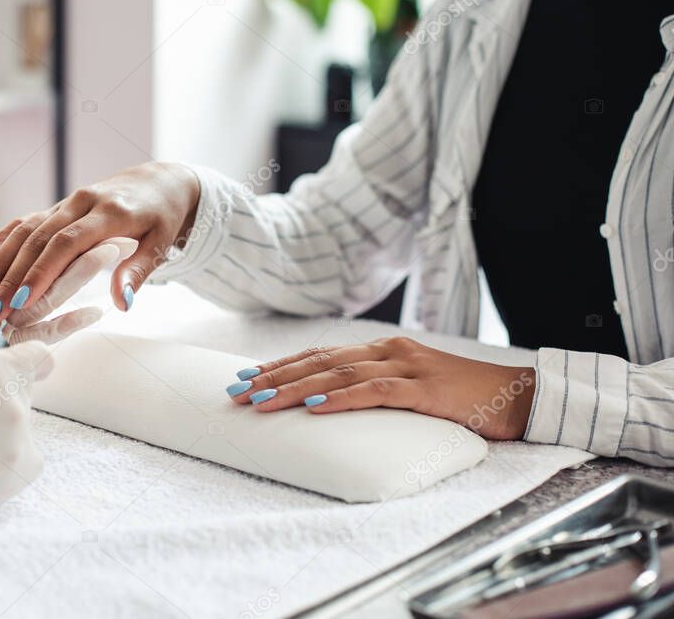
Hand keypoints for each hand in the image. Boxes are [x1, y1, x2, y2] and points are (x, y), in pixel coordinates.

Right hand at [0, 162, 199, 323]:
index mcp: (109, 212)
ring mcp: (67, 202)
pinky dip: (1, 241)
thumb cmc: (163, 218)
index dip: (44, 271)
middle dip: (13, 273)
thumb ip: (138, 272)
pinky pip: (24, 221)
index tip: (24, 300)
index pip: (68, 243)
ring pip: (25, 229)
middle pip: (39, 237)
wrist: (159, 182)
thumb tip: (122, 304)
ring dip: (0, 260)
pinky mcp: (58, 206)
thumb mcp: (161, 245)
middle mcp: (82, 202)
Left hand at [228, 337, 535, 439]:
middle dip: (273, 376)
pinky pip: (374, 391)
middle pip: (319, 360)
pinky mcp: (424, 388)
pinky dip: (340, 397)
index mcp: (382, 350)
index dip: (281, 365)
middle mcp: (388, 350)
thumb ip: (376, 390)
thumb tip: (332, 406)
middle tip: (237, 390)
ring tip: (260, 399)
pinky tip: (313, 406)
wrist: (518, 396)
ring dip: (294, 386)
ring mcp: (406, 365)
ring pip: (337, 372)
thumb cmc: (461, 398)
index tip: (246, 376)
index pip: (320, 354)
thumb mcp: (410, 390)